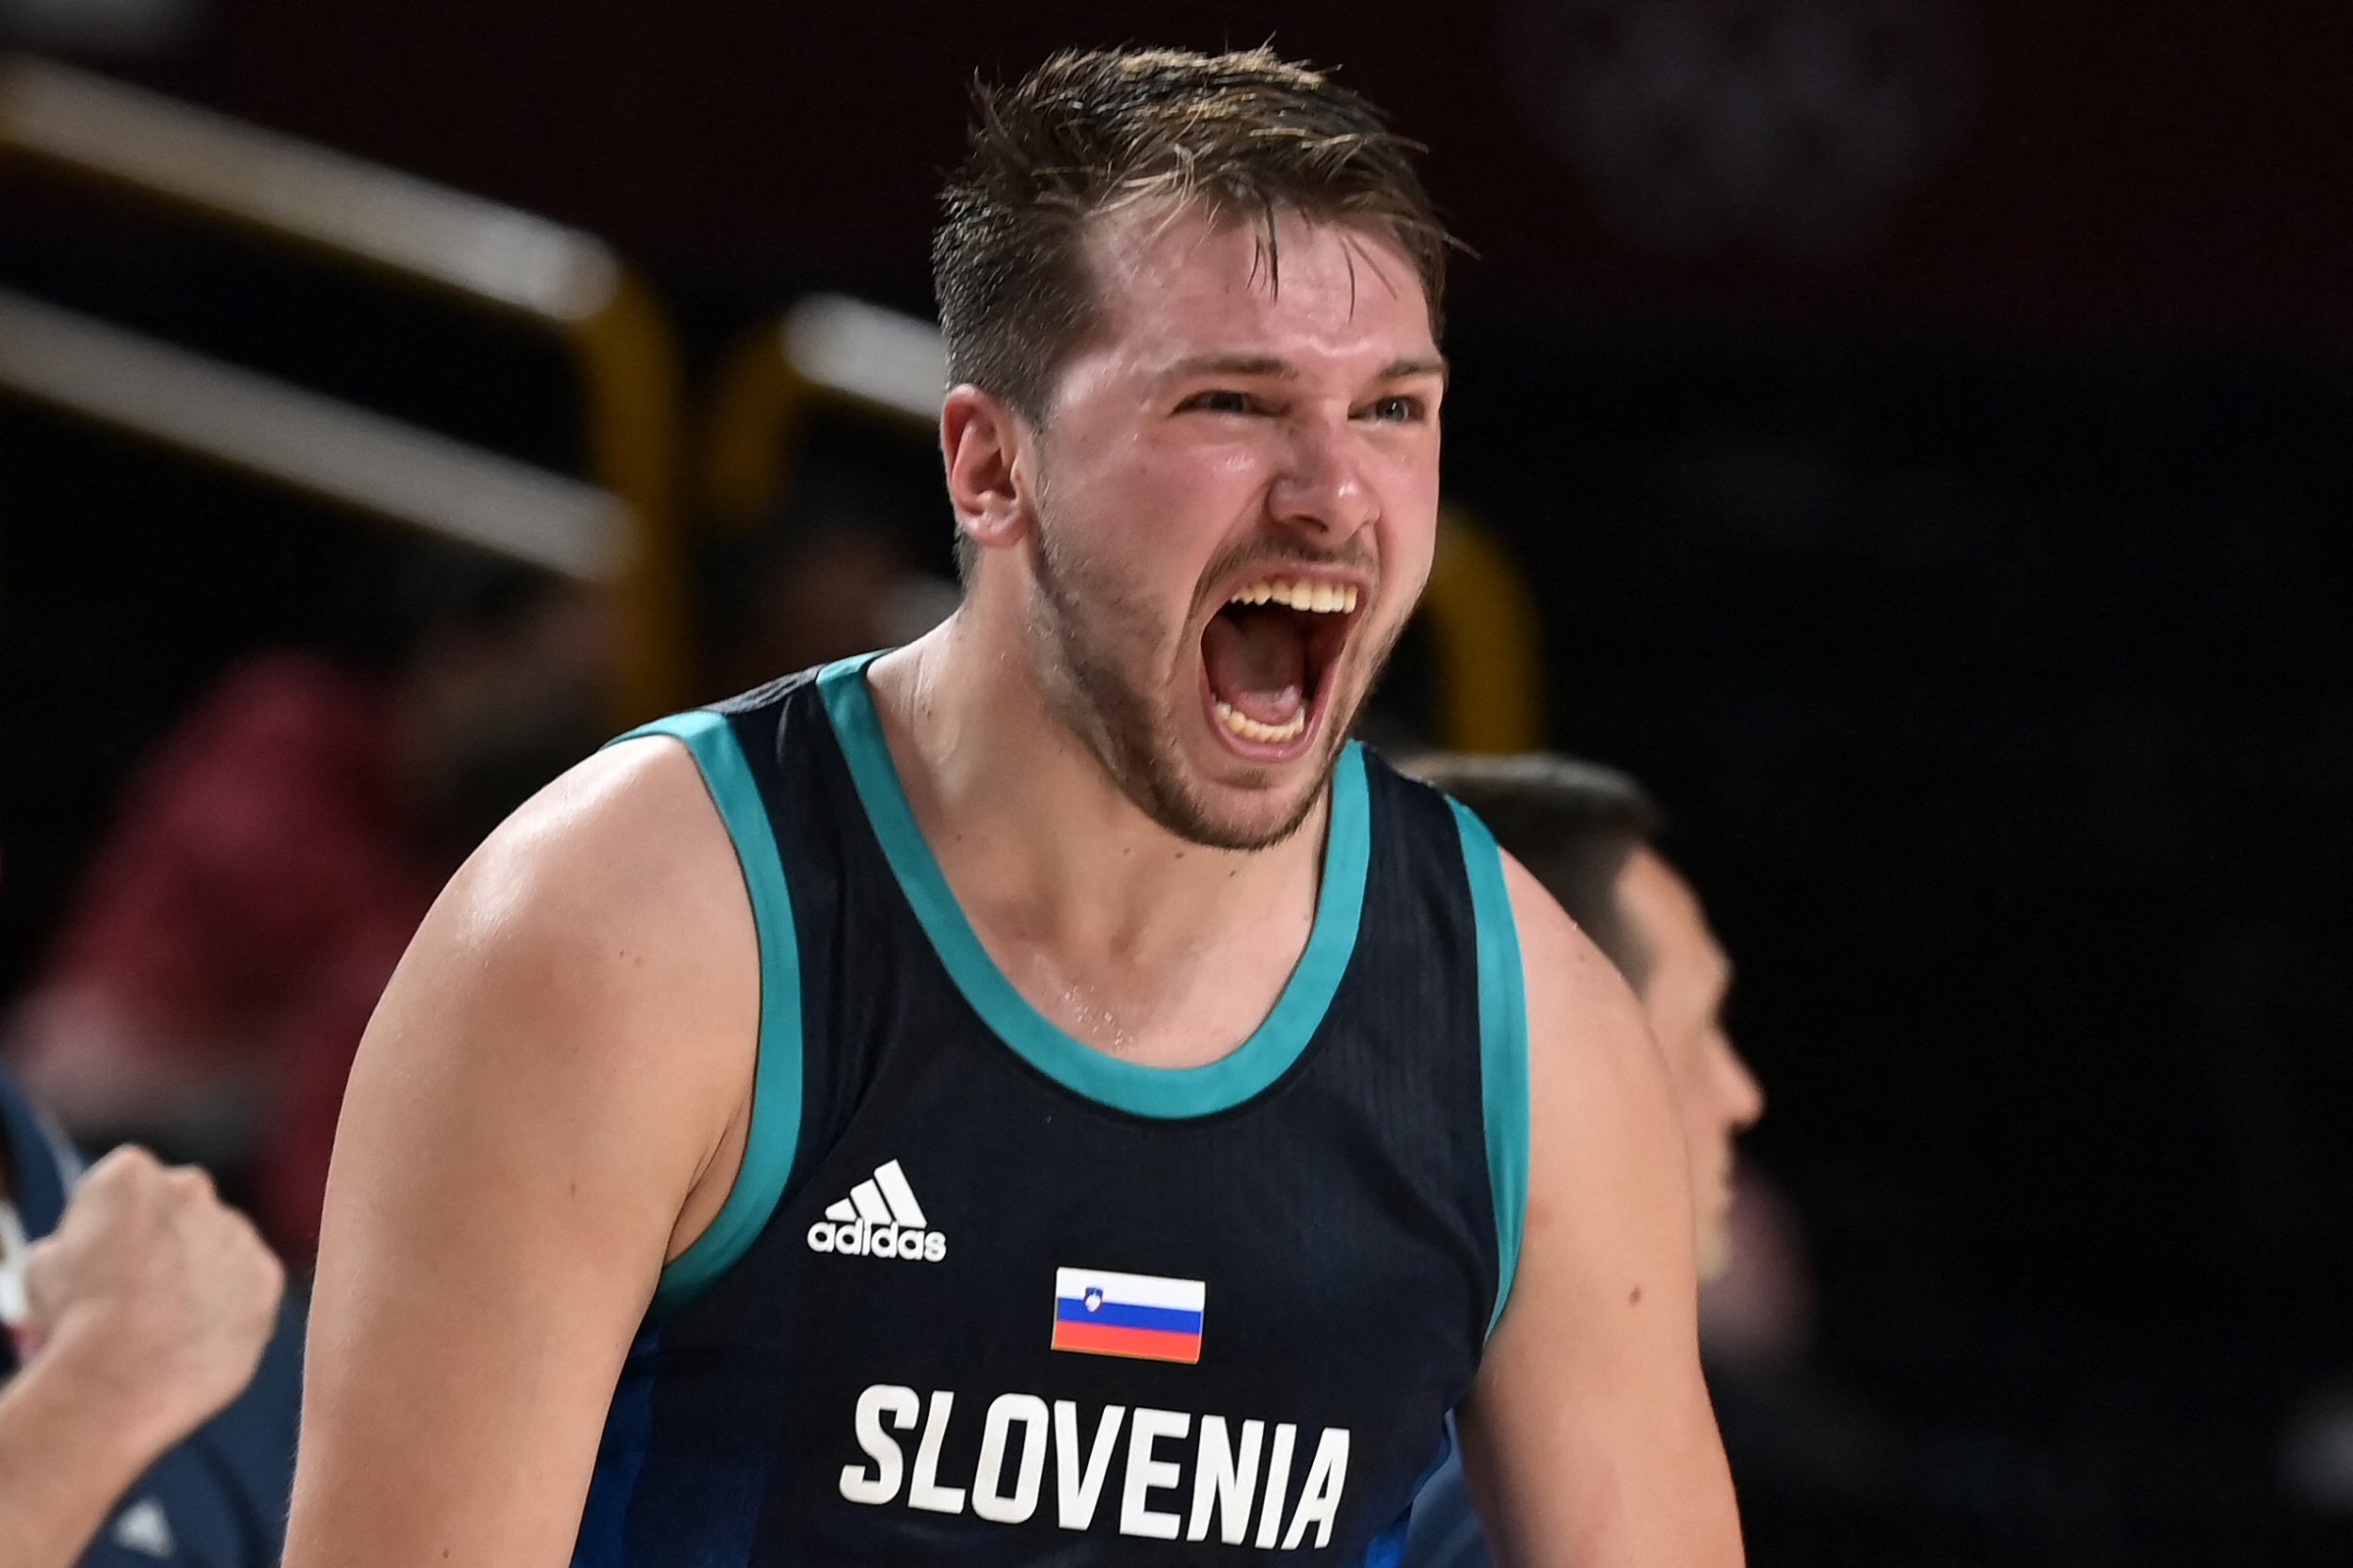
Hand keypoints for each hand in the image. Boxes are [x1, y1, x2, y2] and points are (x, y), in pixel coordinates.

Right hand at [21, 1145, 283, 1454]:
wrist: (128, 1374)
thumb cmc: (76, 1320)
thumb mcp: (44, 1267)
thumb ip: (75, 1243)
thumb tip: (86, 1253)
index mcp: (130, 1174)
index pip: (123, 1186)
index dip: (109, 1227)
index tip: (100, 1259)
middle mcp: (192, 1188)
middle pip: (178, 1210)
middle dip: (163, 1241)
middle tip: (139, 1292)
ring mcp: (238, 1229)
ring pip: (218, 1248)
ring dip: (201, 1274)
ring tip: (166, 1327)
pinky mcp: (268, 1274)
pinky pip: (248, 1288)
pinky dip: (229, 1309)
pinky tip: (197, 1341)